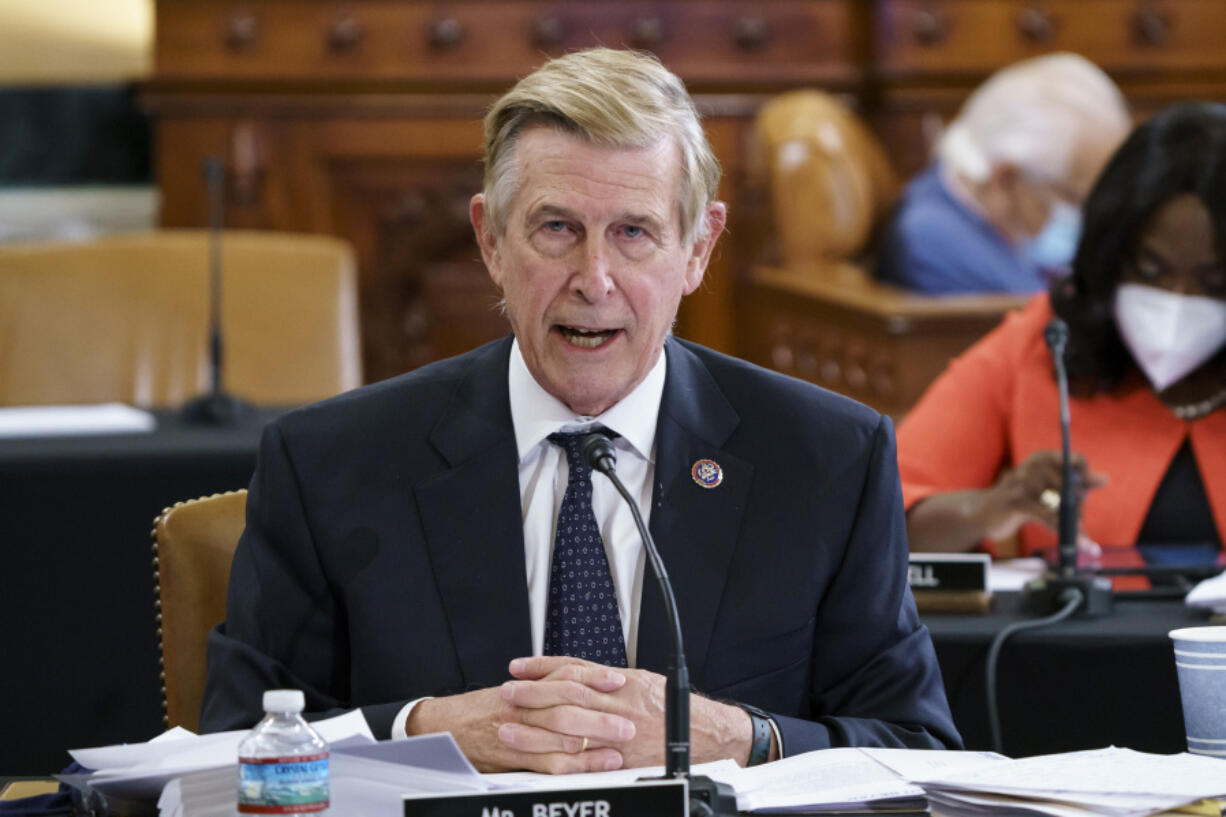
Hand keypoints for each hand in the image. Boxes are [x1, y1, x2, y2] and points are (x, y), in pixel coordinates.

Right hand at [406, 673, 626, 773]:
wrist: (442, 727)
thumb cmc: (479, 711)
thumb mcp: (512, 692)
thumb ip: (543, 691)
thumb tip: (580, 689)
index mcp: (528, 686)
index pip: (566, 674)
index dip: (595, 676)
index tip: (619, 680)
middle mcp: (526, 704)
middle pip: (570, 702)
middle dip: (603, 711)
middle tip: (629, 719)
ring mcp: (520, 729)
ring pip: (563, 730)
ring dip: (596, 737)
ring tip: (621, 742)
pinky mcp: (516, 755)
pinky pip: (550, 760)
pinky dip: (577, 763)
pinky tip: (596, 764)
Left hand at [502, 656, 753, 768]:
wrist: (702, 735)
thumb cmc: (672, 708)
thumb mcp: (642, 680)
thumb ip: (608, 678)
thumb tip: (576, 671)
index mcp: (620, 683)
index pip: (572, 671)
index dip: (542, 668)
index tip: (518, 667)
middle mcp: (616, 707)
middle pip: (565, 698)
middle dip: (532, 697)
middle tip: (506, 694)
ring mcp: (615, 736)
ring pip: (568, 731)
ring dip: (535, 730)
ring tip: (509, 727)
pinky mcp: (618, 761)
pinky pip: (582, 759)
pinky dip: (556, 758)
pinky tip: (537, 758)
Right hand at [983, 450, 1107, 548]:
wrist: (984, 513)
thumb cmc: (1021, 500)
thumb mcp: (1049, 489)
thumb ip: (1076, 484)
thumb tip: (1105, 478)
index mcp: (1042, 458)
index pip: (1076, 460)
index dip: (1086, 477)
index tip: (1088, 492)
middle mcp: (1032, 466)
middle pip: (1071, 486)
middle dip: (1077, 507)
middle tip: (1077, 522)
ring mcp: (1021, 483)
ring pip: (1061, 503)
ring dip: (1071, 522)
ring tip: (1076, 534)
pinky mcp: (1014, 502)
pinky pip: (1048, 517)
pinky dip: (1065, 531)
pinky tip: (1078, 542)